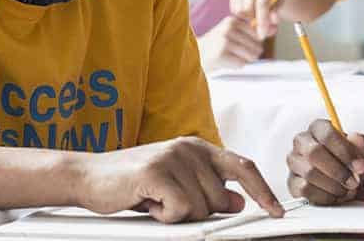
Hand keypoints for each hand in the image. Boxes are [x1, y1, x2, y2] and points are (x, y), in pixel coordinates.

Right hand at [76, 136, 283, 222]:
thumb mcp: (175, 186)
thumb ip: (207, 190)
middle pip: (221, 198)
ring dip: (177, 215)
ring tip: (154, 201)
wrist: (87, 176)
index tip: (277, 211)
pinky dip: (164, 217)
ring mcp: (173, 157)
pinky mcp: (157, 172)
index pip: (242, 166)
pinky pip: (181, 210)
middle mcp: (189, 147)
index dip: (263, 190)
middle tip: (167, 204)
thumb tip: (239, 202)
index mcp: (196, 147)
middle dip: (199, 213)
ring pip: (202, 208)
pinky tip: (147, 204)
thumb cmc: (131, 183)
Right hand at [199, 16, 263, 72]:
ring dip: (243, 60)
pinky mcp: (221, 54)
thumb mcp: (233, 33)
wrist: (195, 56)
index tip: (240, 44)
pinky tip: (226, 61)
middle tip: (233, 52)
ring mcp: (224, 40)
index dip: (253, 43)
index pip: (259, 34)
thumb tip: (275, 28)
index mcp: (233, 20)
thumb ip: (254, 30)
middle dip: (249, 54)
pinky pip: (242, 64)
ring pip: (251, 56)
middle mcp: (228, 27)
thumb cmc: (217, 45)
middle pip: (257, 46)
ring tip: (230, 56)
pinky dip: (236, 66)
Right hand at [230, 0, 282, 39]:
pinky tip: (250, 13)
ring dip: (247, 19)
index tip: (263, 34)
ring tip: (257, 18)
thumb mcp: (281, 7)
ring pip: (239, 10)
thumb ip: (277, 13)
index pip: (262, 2)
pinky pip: (234, 8)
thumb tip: (273, 19)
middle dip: (254, 21)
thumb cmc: (277, 0)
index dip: (263, 20)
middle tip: (261, 28)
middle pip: (247, 7)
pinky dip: (241, 15)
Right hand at [286, 119, 363, 205]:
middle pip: (314, 153)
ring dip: (333, 185)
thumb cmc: (351, 165)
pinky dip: (324, 196)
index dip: (345, 151)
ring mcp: (294, 161)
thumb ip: (363, 144)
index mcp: (318, 128)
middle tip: (353, 181)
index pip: (327, 134)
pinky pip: (305, 189)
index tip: (359, 166)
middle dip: (338, 171)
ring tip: (345, 189)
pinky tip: (334, 195)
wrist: (347, 185)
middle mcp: (302, 141)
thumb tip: (355, 138)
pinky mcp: (292, 182)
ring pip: (309, 173)